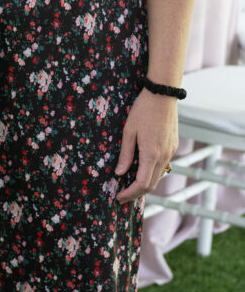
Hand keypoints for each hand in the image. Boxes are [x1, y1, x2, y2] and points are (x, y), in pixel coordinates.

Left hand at [115, 88, 177, 203]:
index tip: (118, 197)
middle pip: (151, 184)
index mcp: (151, 154)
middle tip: (122, 195)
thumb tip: (119, 173)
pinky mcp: (173, 146)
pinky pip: (163, 165)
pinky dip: (152, 172)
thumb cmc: (142, 110)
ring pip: (158, 176)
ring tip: (129, 184)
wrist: (162, 95)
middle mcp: (163, 156)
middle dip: (136, 193)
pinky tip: (141, 169)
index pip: (141, 184)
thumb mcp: (129, 131)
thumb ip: (126, 154)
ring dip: (145, 184)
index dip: (130, 193)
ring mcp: (170, 152)